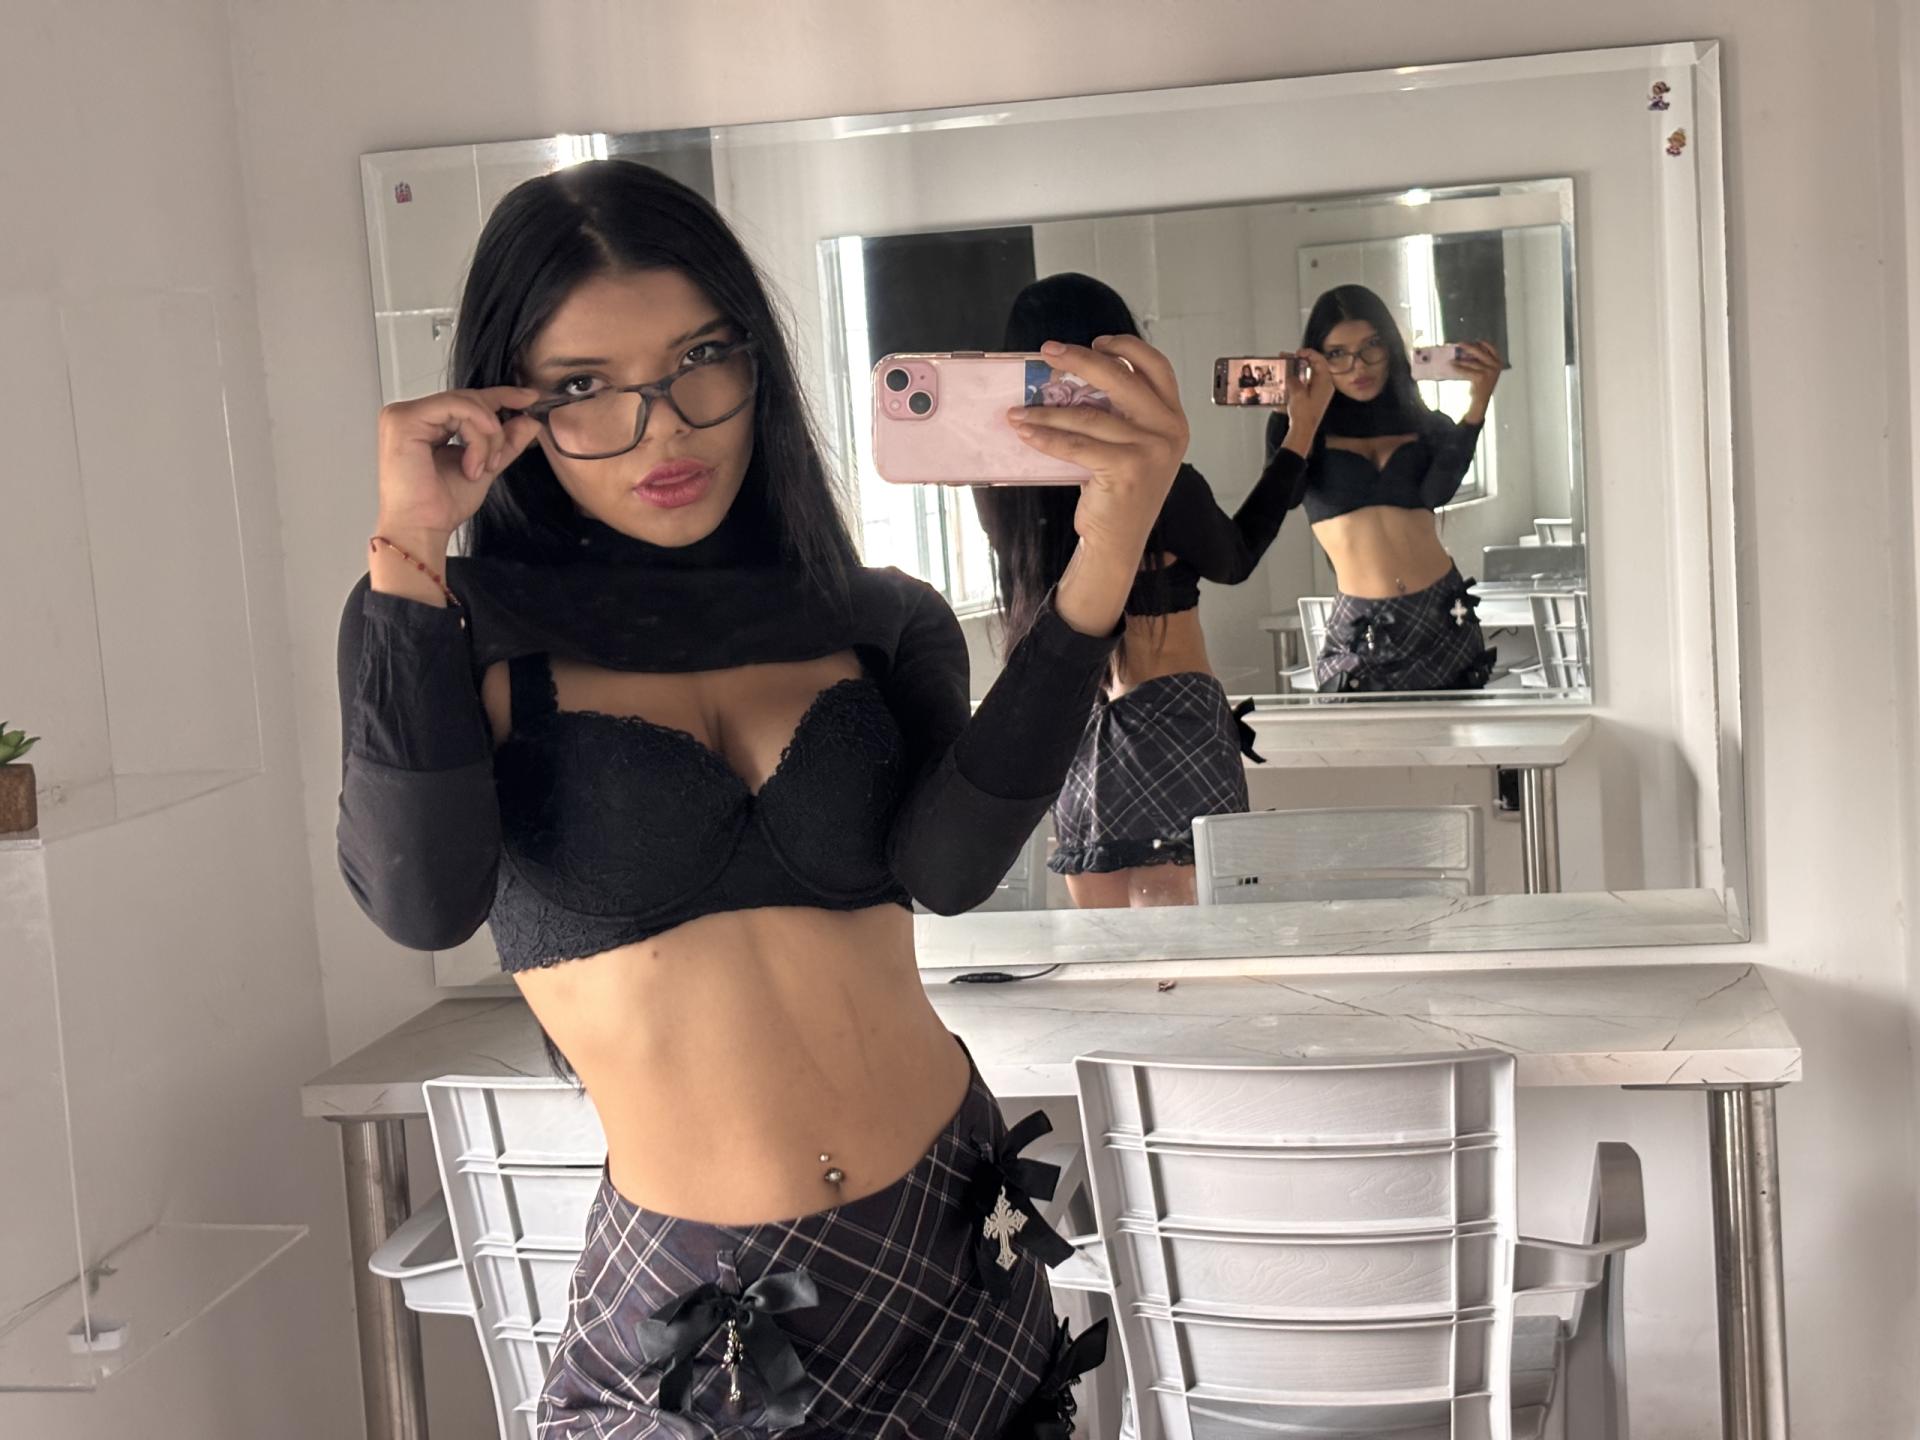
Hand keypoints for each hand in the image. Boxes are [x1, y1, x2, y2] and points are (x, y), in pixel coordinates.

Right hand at [375, 385, 544, 542]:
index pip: (468, 400)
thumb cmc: (441, 506)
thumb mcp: (485, 466)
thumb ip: (506, 442)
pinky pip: (456, 409)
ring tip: (481, 469)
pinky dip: (475, 436)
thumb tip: (530, 421)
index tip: (530, 398)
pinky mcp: (404, 419)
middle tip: (497, 461)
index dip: (502, 395)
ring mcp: (403, 414)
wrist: (422, 528)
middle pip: (470, 400)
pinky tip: (474, 464)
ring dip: (486, 438)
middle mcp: (411, 414)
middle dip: (494, 431)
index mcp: (426, 423)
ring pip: (466, 405)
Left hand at [1008, 336, 1187, 562]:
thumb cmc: (1119, 492)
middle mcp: (1169, 430)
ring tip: (1018, 410)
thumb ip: (1120, 413)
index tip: (1094, 342)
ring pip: (1088, 416)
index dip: (1125, 347)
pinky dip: (1046, 437)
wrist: (1119, 542)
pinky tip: (1026, 433)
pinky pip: (1076, 445)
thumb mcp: (1132, 445)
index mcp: (1173, 418)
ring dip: (1046, 411)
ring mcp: (1150, 450)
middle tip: (1048, 352)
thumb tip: (1070, 378)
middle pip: (1121, 378)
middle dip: (1079, 360)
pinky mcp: (1127, 470)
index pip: (1156, 366)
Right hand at [1282, 350, 1334, 446]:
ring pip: (1311, 374)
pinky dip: (1299, 378)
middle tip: (1289, 357)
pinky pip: (1308, 382)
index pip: (1320, 360)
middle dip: (1302, 360)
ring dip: (1299, 369)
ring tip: (1287, 365)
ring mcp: (1320, 391)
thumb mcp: (1297, 393)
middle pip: (1315, 366)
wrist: (1304, 430)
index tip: (1297, 352)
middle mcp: (1325, 385)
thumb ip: (1294, 380)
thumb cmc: (1304, 414)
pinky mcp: (1314, 396)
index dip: (1309, 353)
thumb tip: (1291, 375)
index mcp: (1325, 382)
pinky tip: (1289, 378)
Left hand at [1455, 341, 1503, 417]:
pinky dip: (1458, 367)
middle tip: (1460, 343)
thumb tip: (1470, 349)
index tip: (1475, 340)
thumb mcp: (1487, 371)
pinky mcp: (1481, 377)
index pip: (1492, 348)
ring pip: (1472, 362)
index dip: (1483, 343)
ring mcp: (1489, 372)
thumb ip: (1483, 361)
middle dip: (1469, 347)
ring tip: (1452, 358)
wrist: (1481, 401)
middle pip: (1480, 352)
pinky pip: (1467, 370)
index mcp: (1499, 363)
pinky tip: (1452, 365)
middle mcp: (1495, 366)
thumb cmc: (1482, 386)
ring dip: (1460, 359)